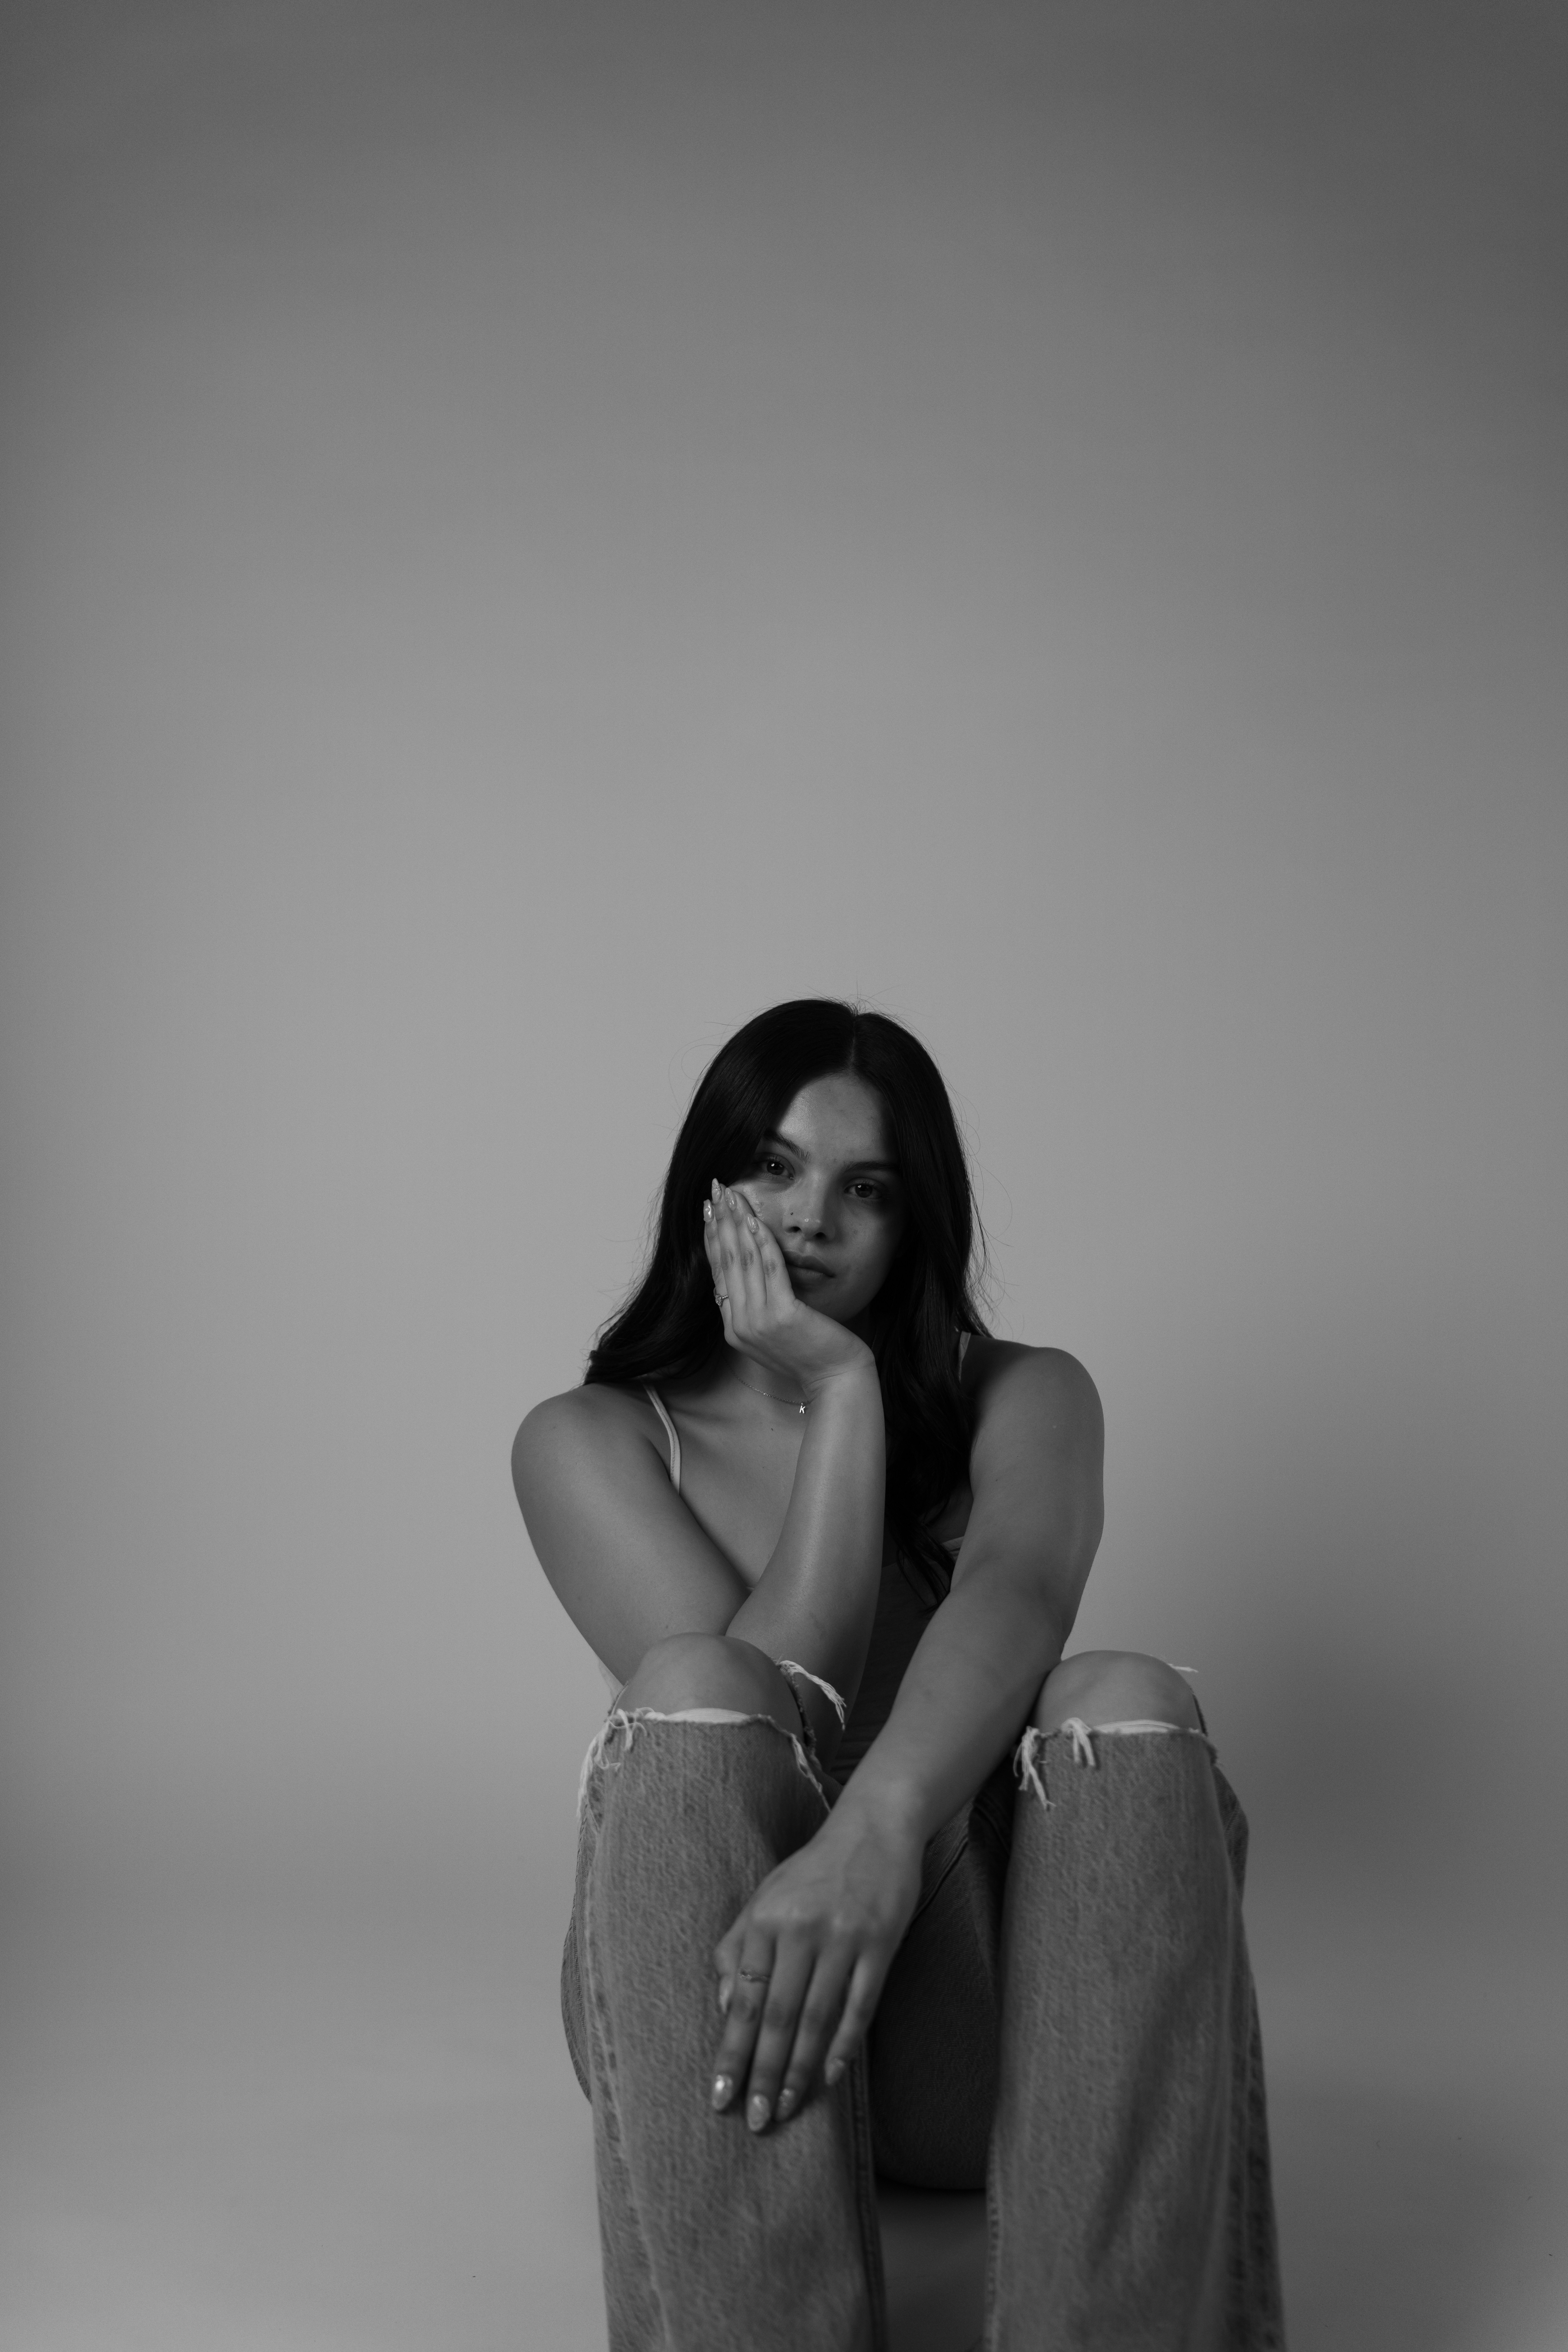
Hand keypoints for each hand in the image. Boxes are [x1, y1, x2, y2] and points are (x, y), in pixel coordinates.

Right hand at [703, 1183, 872, 1399]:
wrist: (836, 1379)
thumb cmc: (812, 1351)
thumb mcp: (775, 1328)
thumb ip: (756, 1305)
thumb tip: (743, 1272)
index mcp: (734, 1328)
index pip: (718, 1273)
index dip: (712, 1238)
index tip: (709, 1209)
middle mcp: (739, 1325)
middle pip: (726, 1262)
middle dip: (719, 1221)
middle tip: (715, 1189)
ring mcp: (757, 1322)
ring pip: (743, 1262)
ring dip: (736, 1223)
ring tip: (732, 1194)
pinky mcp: (781, 1315)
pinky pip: (769, 1270)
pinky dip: (762, 1242)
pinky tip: (756, 1219)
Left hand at [708, 1798, 922, 2131]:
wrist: (874, 1827)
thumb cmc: (813, 1870)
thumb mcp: (764, 1896)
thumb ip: (737, 1947)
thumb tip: (723, 2005)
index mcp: (766, 1920)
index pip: (744, 2000)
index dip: (731, 2052)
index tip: (719, 2098)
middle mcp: (801, 1930)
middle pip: (778, 2017)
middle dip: (763, 2073)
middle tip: (754, 2120)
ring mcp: (843, 1938)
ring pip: (817, 2019)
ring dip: (801, 2070)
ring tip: (785, 2109)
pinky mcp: (880, 1944)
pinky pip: (860, 2005)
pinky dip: (845, 2045)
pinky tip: (832, 2077)